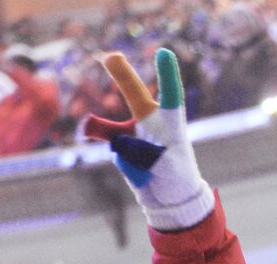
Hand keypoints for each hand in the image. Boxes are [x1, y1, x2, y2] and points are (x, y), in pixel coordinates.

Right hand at [85, 49, 212, 231]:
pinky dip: (126, 166)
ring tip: (120, 148)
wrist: (168, 196)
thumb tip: (120, 143)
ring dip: (100, 128)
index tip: (164, 53)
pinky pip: (113, 152)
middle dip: (123, 76)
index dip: (167, 75)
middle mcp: (149, 122)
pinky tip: (141, 175)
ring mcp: (131, 134)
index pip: (171, 96)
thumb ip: (147, 155)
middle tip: (111, 56)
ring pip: (111, 129)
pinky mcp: (118, 147)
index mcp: (170, 123)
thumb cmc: (177, 176)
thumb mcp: (169, 169)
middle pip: (134, 96)